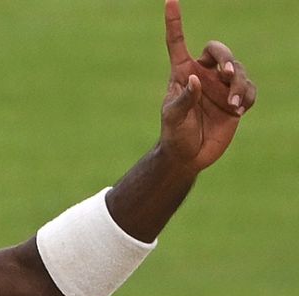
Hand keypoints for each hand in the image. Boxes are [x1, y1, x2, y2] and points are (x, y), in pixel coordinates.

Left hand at [160, 0, 256, 171]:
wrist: (189, 156)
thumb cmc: (174, 134)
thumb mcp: (173, 117)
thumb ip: (184, 98)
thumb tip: (196, 78)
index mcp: (181, 72)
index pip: (177, 43)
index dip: (174, 23)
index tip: (170, 2)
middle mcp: (203, 74)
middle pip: (220, 50)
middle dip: (227, 57)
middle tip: (229, 72)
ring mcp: (221, 86)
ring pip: (239, 70)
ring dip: (239, 84)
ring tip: (233, 104)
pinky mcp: (236, 99)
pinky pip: (250, 89)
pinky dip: (247, 97)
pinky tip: (238, 110)